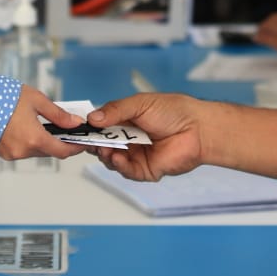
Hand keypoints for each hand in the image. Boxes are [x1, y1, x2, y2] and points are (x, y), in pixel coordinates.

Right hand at [0, 86, 85, 160]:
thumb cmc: (4, 97)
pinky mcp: (3, 153)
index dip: (75, 148)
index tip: (82, 143)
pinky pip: (23, 151)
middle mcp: (23, 150)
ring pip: (36, 151)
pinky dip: (28, 142)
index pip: (62, 151)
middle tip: (63, 128)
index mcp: (34, 138)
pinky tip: (25, 128)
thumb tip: (75, 123)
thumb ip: (59, 115)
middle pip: (49, 151)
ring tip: (40, 124)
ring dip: (42, 141)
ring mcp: (12, 153)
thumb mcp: (37, 101)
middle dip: (58, 141)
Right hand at [85, 94, 206, 181]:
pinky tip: (117, 157)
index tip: (78, 129)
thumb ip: (115, 110)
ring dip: (105, 155)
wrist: (198, 128)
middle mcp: (129, 139)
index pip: (100, 127)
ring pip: (112, 160)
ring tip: (105, 149)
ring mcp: (136, 155)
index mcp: (125, 122)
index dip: (89, 129)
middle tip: (89, 141)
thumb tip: (92, 118)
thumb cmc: (173, 111)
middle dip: (95, 144)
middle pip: (103, 145)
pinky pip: (127, 171)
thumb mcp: (140, 104)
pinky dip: (119, 165)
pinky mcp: (146, 170)